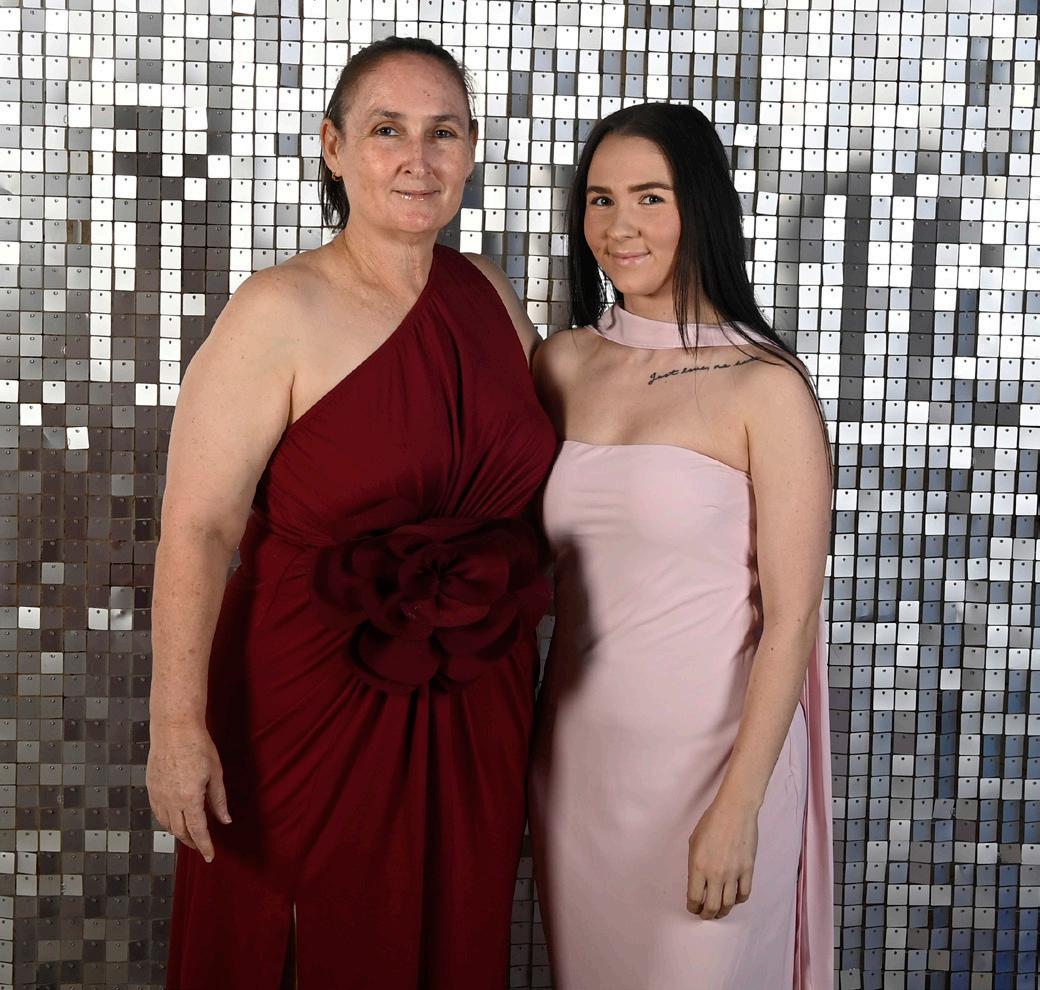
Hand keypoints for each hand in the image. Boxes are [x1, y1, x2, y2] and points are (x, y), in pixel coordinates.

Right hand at [146, 721, 230, 862]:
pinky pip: (157, 813)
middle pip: (180, 831)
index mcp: (189, 798)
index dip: (204, 845)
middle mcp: (171, 801)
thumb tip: (225, 820)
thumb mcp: (215, 773)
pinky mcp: (151, 788)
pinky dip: (166, 822)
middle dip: (192, 842)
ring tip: (190, 836)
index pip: (198, 830)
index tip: (210, 856)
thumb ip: (218, 800)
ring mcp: (158, 795)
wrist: (174, 728)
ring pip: (167, 824)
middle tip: (202, 847)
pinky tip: (174, 820)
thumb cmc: (199, 747)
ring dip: (178, 833)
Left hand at [686, 797, 758, 919]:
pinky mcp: (748, 870)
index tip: (692, 907)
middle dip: (706, 914)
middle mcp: (715, 874)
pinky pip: (744, 894)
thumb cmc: (711, 822)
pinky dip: (738, 900)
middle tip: (705, 914)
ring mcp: (733, 874)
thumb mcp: (693, 842)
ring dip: (722, 911)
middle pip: (711, 906)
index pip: (694, 897)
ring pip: (728, 904)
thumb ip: (694, 864)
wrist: (734, 811)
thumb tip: (697, 881)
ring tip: (719, 911)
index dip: (692, 907)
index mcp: (698, 866)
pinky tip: (734, 898)